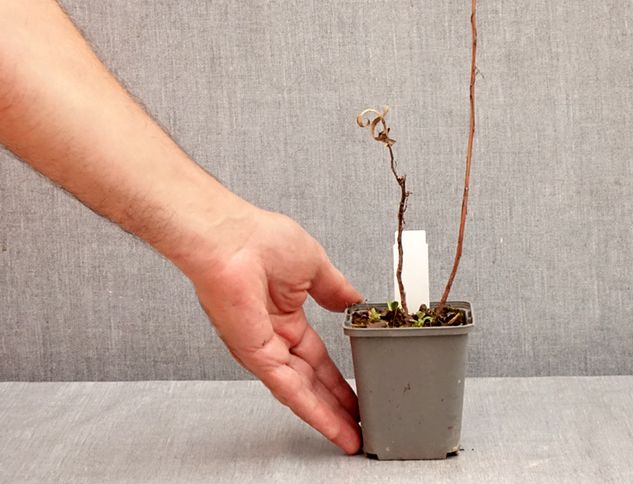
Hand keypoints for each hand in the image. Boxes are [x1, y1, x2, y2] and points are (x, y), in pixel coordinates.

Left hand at [187, 204, 362, 453]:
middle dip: (335, 403)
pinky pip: (287, 387)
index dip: (337, 375)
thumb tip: (353, 302)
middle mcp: (273, 335)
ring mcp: (263, 348)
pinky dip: (310, 408)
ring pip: (301, 390)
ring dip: (326, 414)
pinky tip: (330, 423)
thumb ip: (335, 289)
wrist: (232, 238)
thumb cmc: (260, 239)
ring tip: (350, 435)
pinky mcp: (255, 355)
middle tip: (358, 423)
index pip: (317, 355)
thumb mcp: (315, 265)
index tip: (356, 389)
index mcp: (286, 312)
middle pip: (311, 379)